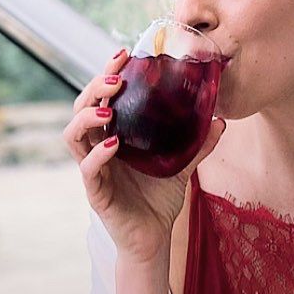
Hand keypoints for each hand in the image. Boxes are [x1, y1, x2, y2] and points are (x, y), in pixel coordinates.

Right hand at [64, 48, 225, 263]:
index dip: (105, 73)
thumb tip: (220, 120)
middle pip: (80, 107)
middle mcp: (98, 146)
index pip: (101, 96)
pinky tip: (113, 143)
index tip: (122, 54)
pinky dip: (97, 153)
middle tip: (115, 78)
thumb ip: (198, 143)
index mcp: (114, 133)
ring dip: (87, 116)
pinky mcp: (96, 192)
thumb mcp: (182, 165)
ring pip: (72, 135)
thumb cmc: (160, 198)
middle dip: (93, 88)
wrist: (155, 240)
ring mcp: (94, 169)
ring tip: (108, 109)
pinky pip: (87, 168)